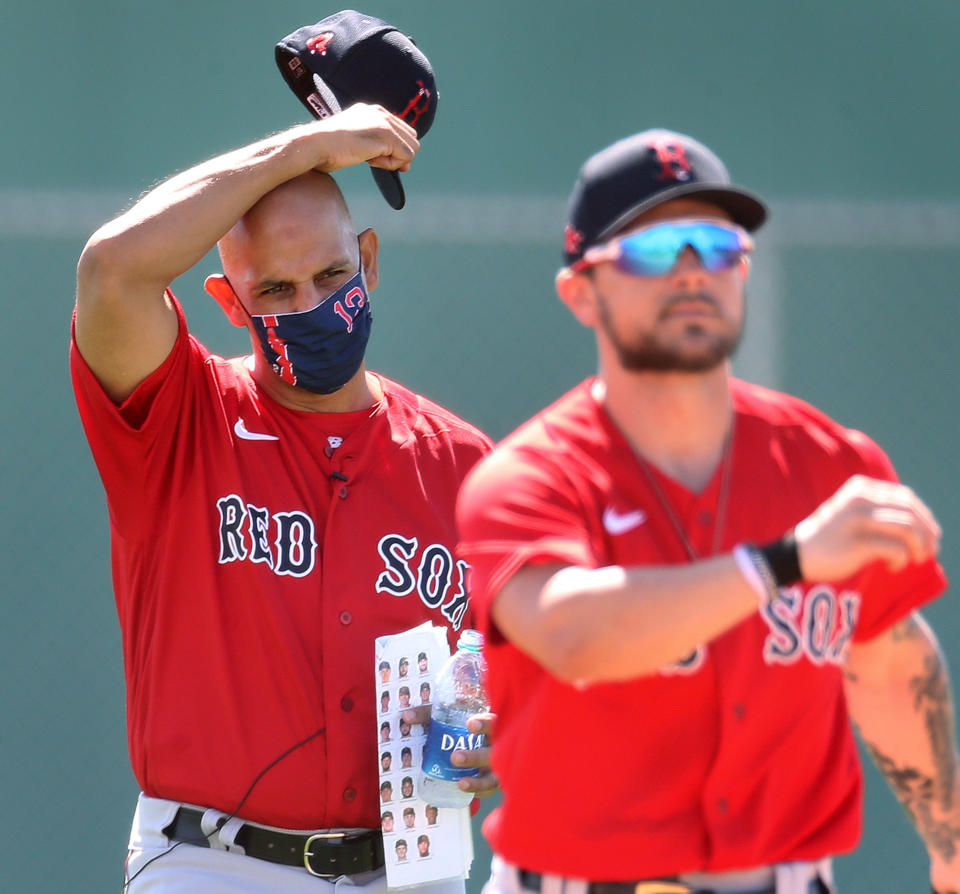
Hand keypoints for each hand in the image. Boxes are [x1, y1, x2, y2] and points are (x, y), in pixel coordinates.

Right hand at [309, 103, 418, 173]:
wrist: (314, 144)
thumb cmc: (329, 149)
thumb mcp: (358, 143)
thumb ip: (381, 149)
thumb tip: (407, 166)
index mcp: (374, 112)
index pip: (402, 132)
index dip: (395, 150)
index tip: (376, 157)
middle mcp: (381, 113)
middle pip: (412, 140)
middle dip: (397, 155)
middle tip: (373, 159)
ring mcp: (384, 123)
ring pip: (412, 149)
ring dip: (394, 161)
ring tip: (370, 159)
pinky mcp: (385, 135)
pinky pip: (405, 157)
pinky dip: (390, 165)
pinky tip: (370, 160)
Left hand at [402, 708, 499, 797]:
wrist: (470, 742)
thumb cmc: (459, 725)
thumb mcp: (446, 716)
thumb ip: (428, 715)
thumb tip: (407, 717)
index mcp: (489, 725)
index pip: (493, 721)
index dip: (485, 723)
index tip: (470, 725)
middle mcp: (497, 745)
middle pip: (493, 752)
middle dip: (475, 757)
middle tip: (454, 758)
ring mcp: (496, 764)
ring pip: (493, 776)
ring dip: (478, 781)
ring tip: (461, 782)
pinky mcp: (491, 780)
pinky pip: (487, 789)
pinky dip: (477, 790)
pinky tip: (463, 789)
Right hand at [794, 475, 939, 579]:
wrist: (797, 554)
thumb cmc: (831, 536)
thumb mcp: (853, 512)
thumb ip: (879, 509)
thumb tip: (923, 521)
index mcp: (860, 488)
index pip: (906, 497)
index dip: (925, 517)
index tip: (931, 535)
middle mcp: (859, 499)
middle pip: (911, 512)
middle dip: (928, 533)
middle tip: (931, 551)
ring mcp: (857, 520)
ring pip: (908, 529)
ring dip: (920, 548)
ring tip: (917, 560)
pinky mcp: (857, 543)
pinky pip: (896, 549)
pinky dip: (902, 560)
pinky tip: (893, 566)